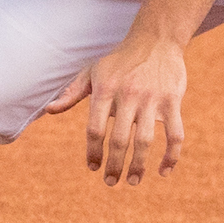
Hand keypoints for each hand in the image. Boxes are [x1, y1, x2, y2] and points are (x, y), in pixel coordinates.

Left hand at [42, 31, 186, 186]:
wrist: (155, 39)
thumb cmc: (119, 61)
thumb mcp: (92, 72)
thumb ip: (72, 93)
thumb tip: (49, 110)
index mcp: (105, 90)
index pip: (95, 128)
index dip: (93, 151)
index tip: (93, 167)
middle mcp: (128, 95)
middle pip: (119, 140)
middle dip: (114, 166)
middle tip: (110, 182)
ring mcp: (152, 99)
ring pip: (145, 141)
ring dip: (138, 166)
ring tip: (132, 181)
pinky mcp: (172, 101)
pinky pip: (175, 134)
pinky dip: (171, 156)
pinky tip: (163, 171)